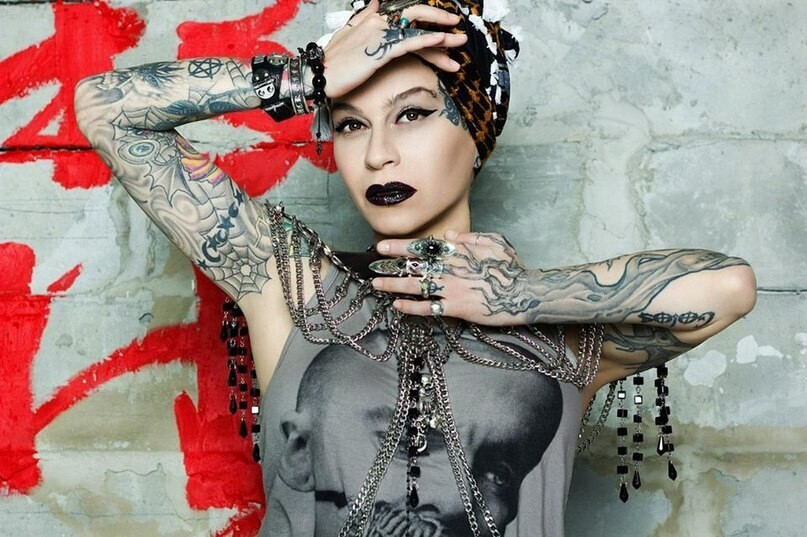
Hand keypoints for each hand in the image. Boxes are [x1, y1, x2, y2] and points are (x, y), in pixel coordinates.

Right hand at [322, 0, 467, 98]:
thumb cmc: (332, 61)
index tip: (443, 25)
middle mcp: (379, 21)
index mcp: (373, 18)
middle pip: (417, 16)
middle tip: (459, 32)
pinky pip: (410, 42)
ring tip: (459, 43)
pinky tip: (442, 42)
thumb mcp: (347, 33)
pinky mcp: (381, 50)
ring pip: (419, 31)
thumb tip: (377, 3)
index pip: (406, 16)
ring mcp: (381, 34)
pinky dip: (428, 40)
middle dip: (441, 21)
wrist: (318, 75)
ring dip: (443, 38)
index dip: (426, 19)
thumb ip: (364, 17)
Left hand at [372, 230, 537, 325]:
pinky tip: (398, 307)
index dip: (401, 247)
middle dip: (390, 267)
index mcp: (459, 251)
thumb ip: (470, 238)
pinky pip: (429, 307)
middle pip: (414, 266)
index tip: (382, 247)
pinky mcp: (457, 308)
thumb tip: (449, 236)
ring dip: (394, 286)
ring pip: (417, 286)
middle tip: (371, 268)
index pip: (423, 247)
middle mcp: (451, 268)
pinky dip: (412, 307)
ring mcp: (452, 289)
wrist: (524, 293)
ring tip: (377, 286)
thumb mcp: (494, 242)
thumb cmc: (511, 267)